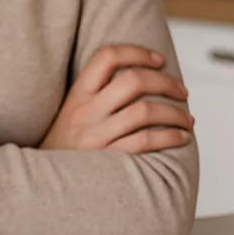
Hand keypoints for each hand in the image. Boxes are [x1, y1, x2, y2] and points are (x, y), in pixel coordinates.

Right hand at [40, 44, 193, 152]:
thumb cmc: (65, 146)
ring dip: (175, 113)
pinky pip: (145, 141)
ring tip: (187, 120)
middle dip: (166, 83)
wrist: (46, 181)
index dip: (137, 53)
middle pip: (133, 81)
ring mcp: (96, 134)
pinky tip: (180, 137)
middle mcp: (86, 111)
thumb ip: (96, 95)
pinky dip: (170, 137)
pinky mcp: (107, 158)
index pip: (107, 57)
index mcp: (78, 95)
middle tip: (182, 92)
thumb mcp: (70, 113)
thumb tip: (141, 82)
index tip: (158, 60)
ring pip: (145, 111)